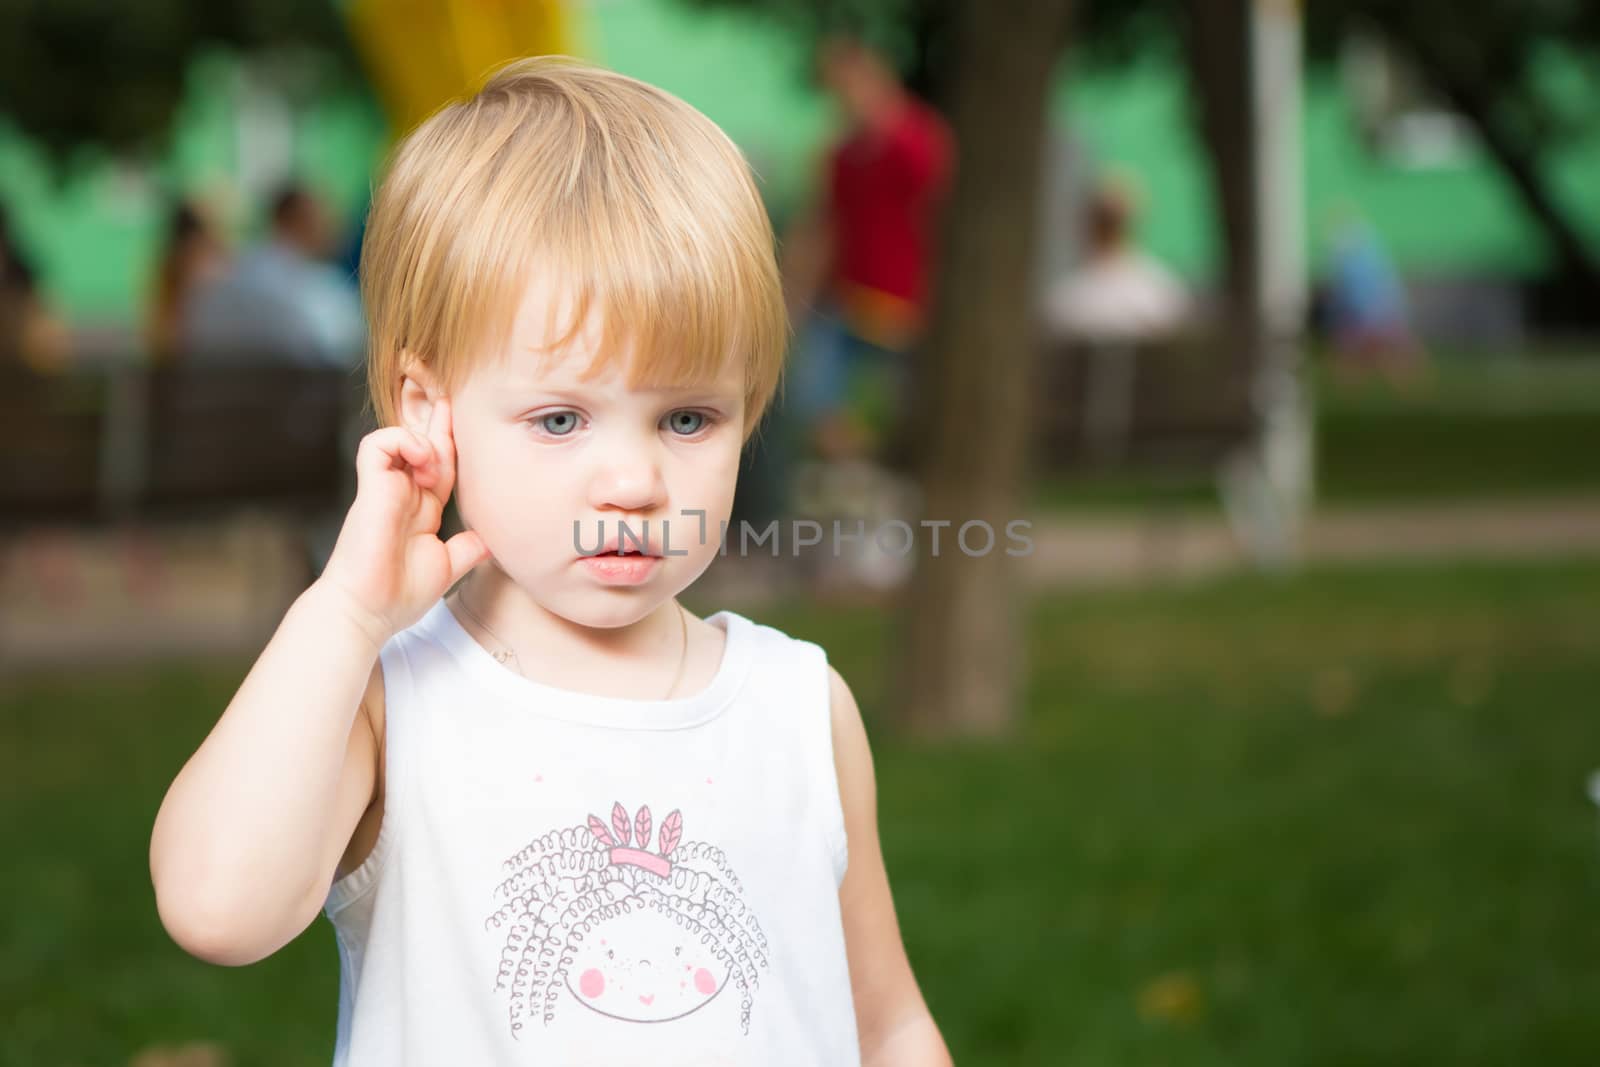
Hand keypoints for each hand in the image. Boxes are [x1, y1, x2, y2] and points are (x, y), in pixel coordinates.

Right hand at [318, 396, 489, 647]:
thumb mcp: (446, 566)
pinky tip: (421, 458)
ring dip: (424, 441)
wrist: (367, 613)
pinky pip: (378, 444)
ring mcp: (384, 489)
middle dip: (441, 422)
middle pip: (423, 444)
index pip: (441, 467)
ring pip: (398, 437)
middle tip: (455, 399)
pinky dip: (402, 441)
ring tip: (435, 463)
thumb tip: (491, 539)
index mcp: (419, 510)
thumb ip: (467, 549)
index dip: (455, 447)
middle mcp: (402, 494)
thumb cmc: (397, 596)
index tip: (475, 426)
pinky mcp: (369, 488)